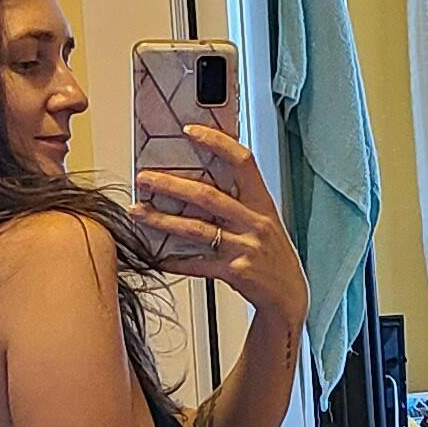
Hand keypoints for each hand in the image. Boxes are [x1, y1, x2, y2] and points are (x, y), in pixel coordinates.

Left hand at [136, 125, 307, 338]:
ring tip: (138, 212)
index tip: (190, 131)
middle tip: (144, 178)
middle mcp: (254, 222)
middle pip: (207, 195)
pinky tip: (155, 256)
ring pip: (195, 228)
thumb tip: (197, 182)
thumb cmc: (273, 255)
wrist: (288, 295)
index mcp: (262, 203)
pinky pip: (196, 264)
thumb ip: (238, 201)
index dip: (217, 143)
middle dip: (171, 185)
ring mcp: (244, 248)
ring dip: (162, 219)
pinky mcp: (234, 272)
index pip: (242, 162)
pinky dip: (173, 260)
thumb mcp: (264, 221)